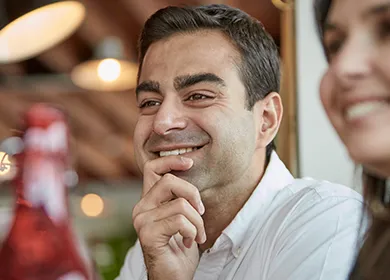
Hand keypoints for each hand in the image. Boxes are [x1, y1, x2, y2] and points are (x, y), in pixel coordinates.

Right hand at [132, 156, 205, 279]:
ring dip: (197, 222)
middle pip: (169, 181)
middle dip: (193, 194)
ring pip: (180, 204)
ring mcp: (142, 220)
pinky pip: (180, 221)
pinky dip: (192, 232)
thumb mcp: (182, 216)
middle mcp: (141, 208)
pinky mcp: (147, 233)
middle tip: (200, 211)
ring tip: (196, 236)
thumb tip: (189, 172)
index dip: (171, 160)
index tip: (189, 162)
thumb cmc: (180, 246)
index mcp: (148, 201)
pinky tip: (189, 242)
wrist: (174, 275)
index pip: (152, 168)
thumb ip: (179, 196)